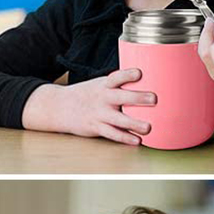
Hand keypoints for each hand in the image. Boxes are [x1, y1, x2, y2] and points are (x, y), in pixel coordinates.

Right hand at [22, 69, 155, 144]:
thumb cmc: (87, 95)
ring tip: (148, 128)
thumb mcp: (99, 84)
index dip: (127, 74)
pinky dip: (124, 137)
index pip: (117, 77)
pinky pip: (112, 133)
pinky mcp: (96, 127)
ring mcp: (98, 114)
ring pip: (118, 119)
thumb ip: (119, 85)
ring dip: (134, 123)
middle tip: (153, 99)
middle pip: (121, 97)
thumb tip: (149, 82)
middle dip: (137, 98)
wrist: (60, 107)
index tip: (139, 73)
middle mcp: (102, 98)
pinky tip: (136, 140)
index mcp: (104, 85)